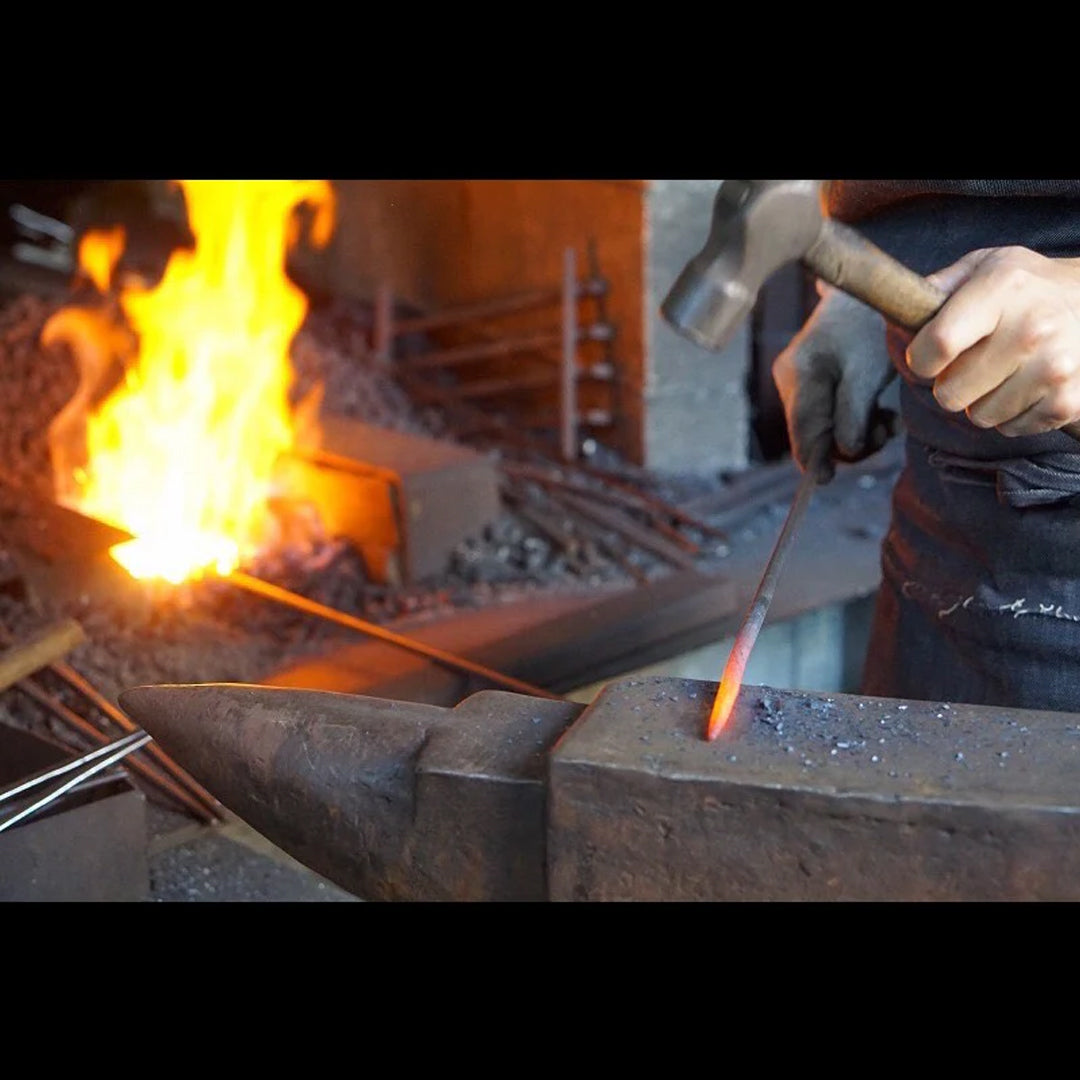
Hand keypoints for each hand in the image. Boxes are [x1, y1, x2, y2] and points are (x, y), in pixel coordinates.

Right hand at [772, 285, 896, 482]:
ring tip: (886, 421)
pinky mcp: (811, 379)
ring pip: (822, 426)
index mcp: (798, 373)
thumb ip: (853, 415)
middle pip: (811, 432)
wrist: (873, 286)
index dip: (813, 459)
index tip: (826, 480)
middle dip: (846, 442)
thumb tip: (844, 452)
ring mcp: (797, 378)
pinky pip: (827, 413)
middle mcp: (789, 377)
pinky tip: (876, 411)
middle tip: (884, 432)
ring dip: (855, 433)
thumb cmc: (874, 325)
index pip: (800, 430)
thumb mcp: (868, 373)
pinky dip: (853, 419)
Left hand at [906, 246, 1079, 436]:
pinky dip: (1011, 414)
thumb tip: (900, 307)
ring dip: (982, 400)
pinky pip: (1009, 428)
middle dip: (951, 382)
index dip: (921, 359)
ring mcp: (1054, 367)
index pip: (938, 344)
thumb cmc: (1026, 287)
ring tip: (1003, 370)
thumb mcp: (983, 267)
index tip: (928, 356)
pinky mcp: (1067, 401)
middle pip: (950, 393)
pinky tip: (1025, 384)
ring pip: (977, 415)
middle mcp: (1032, 328)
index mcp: (1003, 288)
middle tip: (972, 362)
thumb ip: (938, 287)